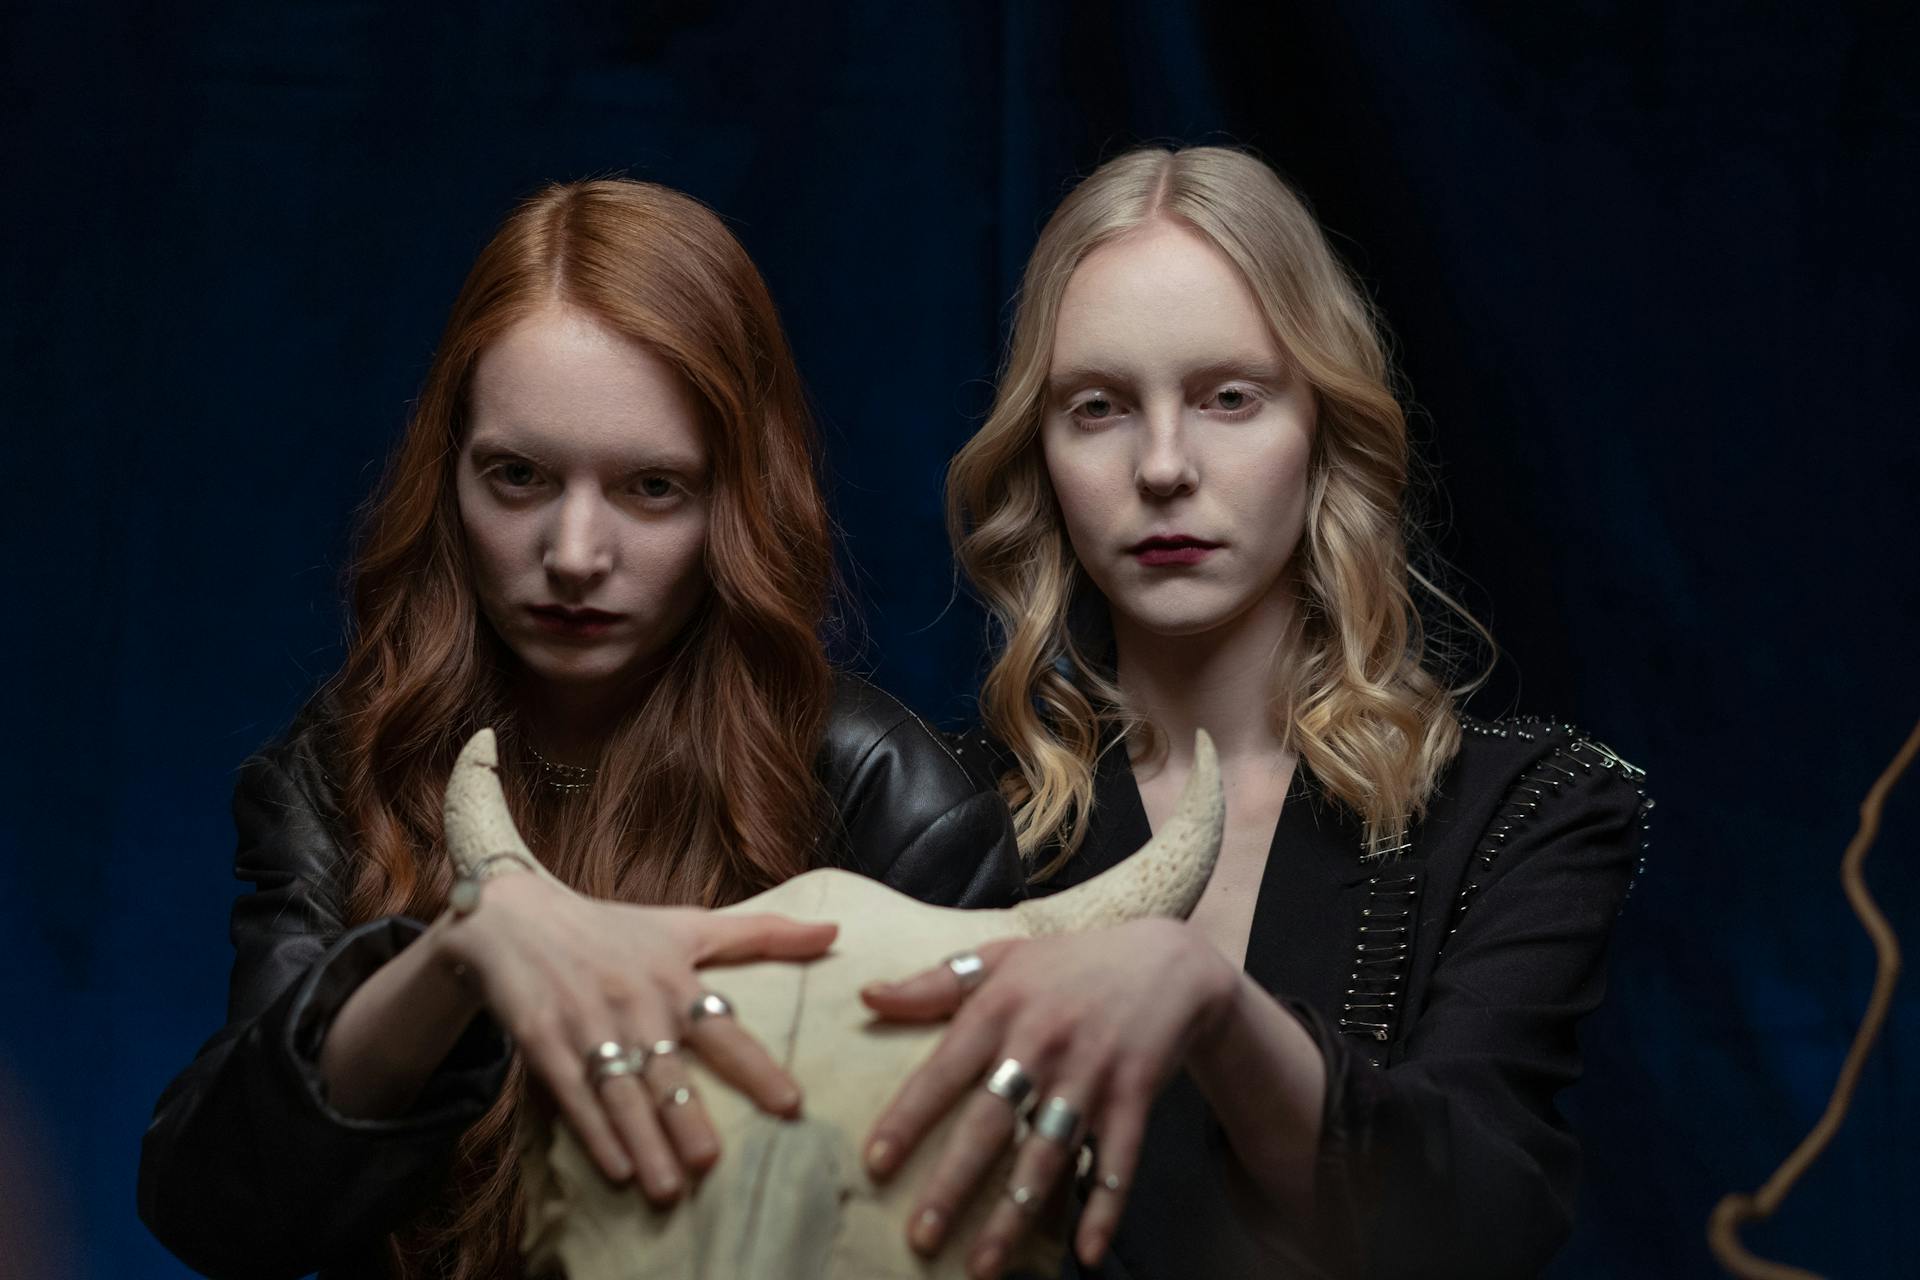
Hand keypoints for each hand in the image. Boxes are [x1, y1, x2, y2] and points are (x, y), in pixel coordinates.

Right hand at [437, 871, 835, 1202]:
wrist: (516, 918)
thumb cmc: (616, 929)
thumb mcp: (688, 926)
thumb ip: (763, 934)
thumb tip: (835, 930)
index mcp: (674, 979)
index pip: (722, 1028)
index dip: (756, 1067)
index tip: (790, 1105)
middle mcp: (634, 1004)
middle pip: (665, 1070)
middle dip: (685, 1117)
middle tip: (710, 1163)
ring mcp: (587, 1025)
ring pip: (619, 1092)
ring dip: (642, 1141)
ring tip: (667, 1188)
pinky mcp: (543, 1042)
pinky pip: (572, 1095)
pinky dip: (593, 1134)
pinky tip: (615, 1169)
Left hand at [859, 917, 1236, 1276]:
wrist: (1168, 960)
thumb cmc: (1070, 964)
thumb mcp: (1002, 957)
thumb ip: (934, 983)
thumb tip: (867, 995)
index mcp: (1001, 1008)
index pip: (944, 1070)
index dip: (909, 1117)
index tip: (875, 1163)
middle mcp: (1043, 1043)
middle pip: (991, 1122)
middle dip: (954, 1183)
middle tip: (921, 1237)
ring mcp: (1092, 1073)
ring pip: (1048, 1151)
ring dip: (1017, 1212)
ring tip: (984, 1264)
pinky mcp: (1135, 1096)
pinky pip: (1119, 1159)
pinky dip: (1105, 1206)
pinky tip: (1086, 1252)